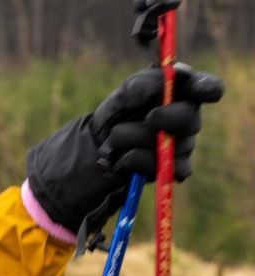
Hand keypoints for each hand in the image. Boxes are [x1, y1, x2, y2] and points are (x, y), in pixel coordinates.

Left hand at [27, 64, 223, 242]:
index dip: (208, 88)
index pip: (208, 88)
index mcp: (183, 94)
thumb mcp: (128, 91)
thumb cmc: (120, 111)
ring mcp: (183, 146)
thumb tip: (177, 72)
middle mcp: (188, 119)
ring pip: (168, 145)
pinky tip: (124, 156)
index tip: (203, 91)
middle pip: (190, 120)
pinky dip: (135, 160)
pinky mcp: (172, 169)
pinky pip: (163, 168)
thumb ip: (149, 82)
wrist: (99, 143)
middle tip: (149, 117)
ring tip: (117, 136)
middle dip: (166, 117)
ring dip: (134, 139)